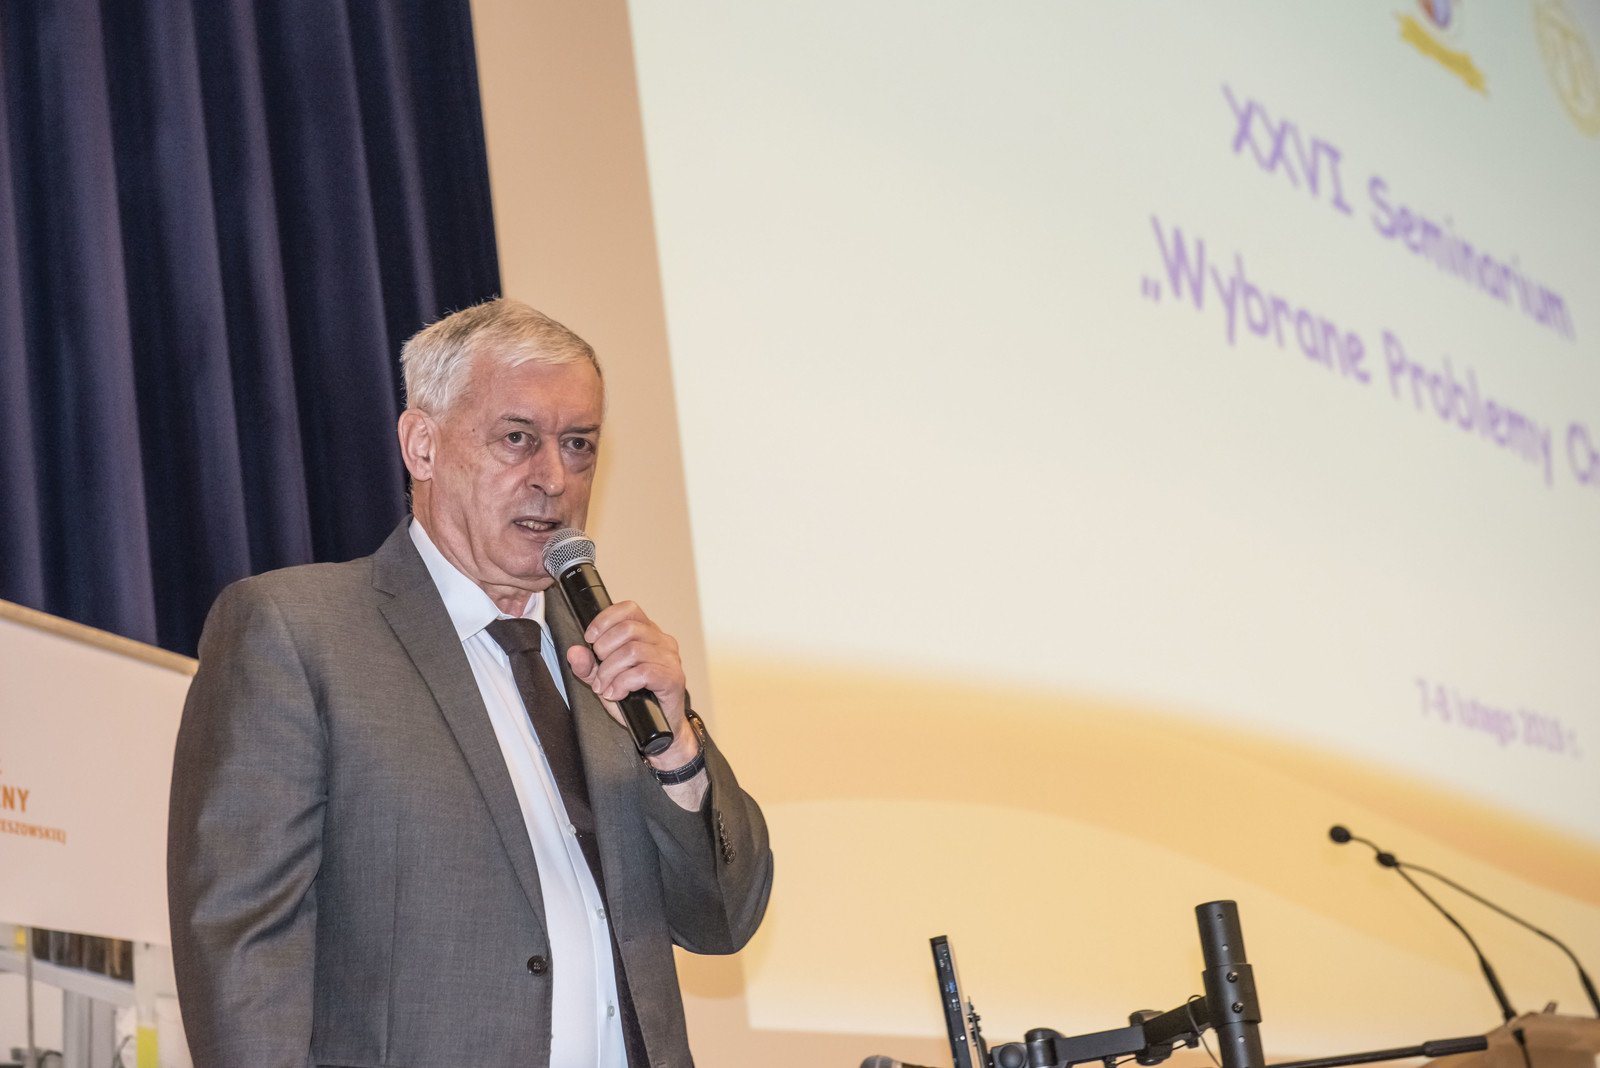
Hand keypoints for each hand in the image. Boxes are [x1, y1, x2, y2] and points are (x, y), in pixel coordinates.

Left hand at [565, 601, 697, 768]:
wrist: (659, 730)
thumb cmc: (638, 701)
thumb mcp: (605, 680)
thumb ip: (588, 666)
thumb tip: (574, 652)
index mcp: (648, 634)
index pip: (628, 609)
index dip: (604, 620)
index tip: (590, 639)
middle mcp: (663, 641)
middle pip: (627, 629)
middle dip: (603, 651)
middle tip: (598, 673)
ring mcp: (671, 659)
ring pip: (632, 651)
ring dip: (609, 672)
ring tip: (604, 687)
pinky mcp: (673, 678)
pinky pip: (643, 672)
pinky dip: (622, 684)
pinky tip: (616, 693)